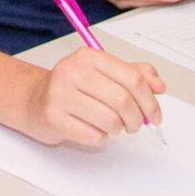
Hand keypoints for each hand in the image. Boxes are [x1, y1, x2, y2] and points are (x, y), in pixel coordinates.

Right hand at [17, 45, 165, 149]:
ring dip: (118, 129)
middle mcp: (72, 71)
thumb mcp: (105, 74)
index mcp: (89, 57)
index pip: (132, 79)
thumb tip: (159, 86)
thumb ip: (135, 76)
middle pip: (123, 100)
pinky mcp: (53, 117)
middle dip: (137, 119)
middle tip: (135, 125)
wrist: (35, 101)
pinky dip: (100, 138)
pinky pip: (93, 136)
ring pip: (110, 121)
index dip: (150, 101)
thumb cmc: (75, 88)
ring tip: (111, 125)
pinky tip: (92, 130)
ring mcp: (60, 94)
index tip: (155, 115)